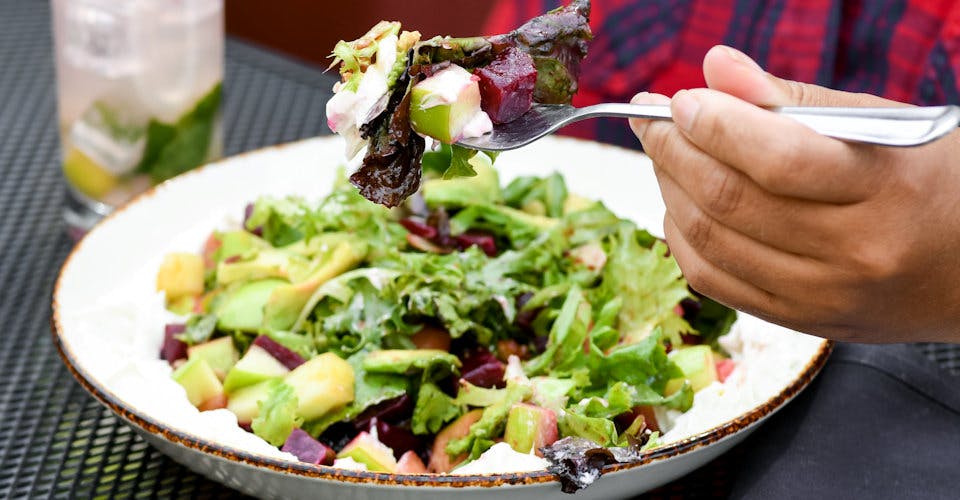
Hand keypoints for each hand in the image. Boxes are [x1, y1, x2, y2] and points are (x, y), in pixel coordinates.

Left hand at [630, 45, 959, 341]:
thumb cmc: (925, 180)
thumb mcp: (880, 126)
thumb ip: (792, 100)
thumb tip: (714, 67)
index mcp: (886, 190)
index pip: (779, 158)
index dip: (715, 125)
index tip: (679, 101)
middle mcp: (853, 252)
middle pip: (730, 201)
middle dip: (672, 150)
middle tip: (649, 119)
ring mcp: (823, 296)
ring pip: (710, 242)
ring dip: (669, 189)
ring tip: (663, 153)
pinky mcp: (798, 321)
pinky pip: (712, 280)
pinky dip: (681, 237)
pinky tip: (679, 203)